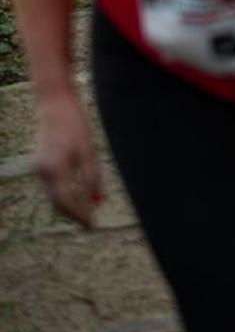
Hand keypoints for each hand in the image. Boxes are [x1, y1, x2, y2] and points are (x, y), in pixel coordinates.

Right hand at [34, 91, 101, 227]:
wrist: (55, 106)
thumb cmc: (75, 125)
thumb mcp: (88, 150)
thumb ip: (92, 176)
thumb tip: (97, 200)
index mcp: (55, 168)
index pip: (68, 201)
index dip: (80, 214)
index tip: (92, 225)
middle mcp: (43, 172)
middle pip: (58, 203)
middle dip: (73, 214)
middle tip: (90, 224)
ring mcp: (39, 169)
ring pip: (53, 196)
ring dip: (68, 206)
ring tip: (85, 213)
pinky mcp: (40, 166)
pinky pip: (51, 188)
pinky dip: (63, 195)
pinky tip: (75, 197)